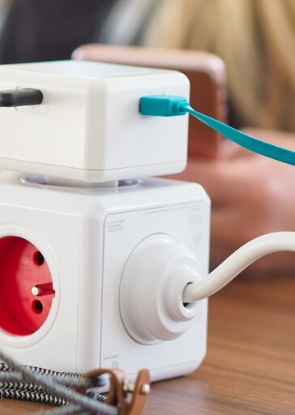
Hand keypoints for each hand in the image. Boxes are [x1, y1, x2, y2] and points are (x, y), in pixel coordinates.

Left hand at [171, 128, 294, 275]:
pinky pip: (212, 253)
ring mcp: (250, 251)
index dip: (167, 172)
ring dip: (186, 221)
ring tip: (184, 203)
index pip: (188, 181)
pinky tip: (205, 222)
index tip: (153, 166)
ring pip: (195, 239)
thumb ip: (217, 153)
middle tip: (162, 186)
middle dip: (173, 199)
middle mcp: (248, 224)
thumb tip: (181, 157)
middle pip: (185, 215)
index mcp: (251, 189)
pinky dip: (204, 238)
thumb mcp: (261, 147)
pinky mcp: (252, 269)